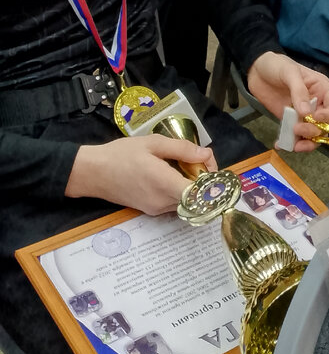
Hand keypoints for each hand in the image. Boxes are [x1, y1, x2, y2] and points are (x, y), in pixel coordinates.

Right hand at [65, 135, 216, 215]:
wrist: (92, 172)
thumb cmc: (121, 154)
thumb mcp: (153, 143)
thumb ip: (182, 149)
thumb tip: (206, 155)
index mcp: (164, 184)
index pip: (199, 194)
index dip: (211, 182)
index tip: (210, 166)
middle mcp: (162, 202)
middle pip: (196, 198)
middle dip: (204, 181)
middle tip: (199, 160)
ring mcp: (155, 209)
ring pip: (185, 202)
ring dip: (192, 186)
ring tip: (185, 164)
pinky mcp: (149, 210)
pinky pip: (173, 203)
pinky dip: (179, 190)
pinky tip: (172, 174)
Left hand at [247, 50, 328, 151]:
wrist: (257, 70)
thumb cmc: (277, 65)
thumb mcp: (290, 72)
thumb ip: (298, 91)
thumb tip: (305, 112)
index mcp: (322, 89)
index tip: (315, 117)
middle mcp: (316, 104)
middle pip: (325, 124)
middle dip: (314, 131)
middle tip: (297, 129)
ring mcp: (303, 114)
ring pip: (312, 134)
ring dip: (306, 143)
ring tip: (293, 146)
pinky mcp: (290, 121)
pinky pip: (294, 136)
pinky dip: (289, 143)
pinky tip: (280, 145)